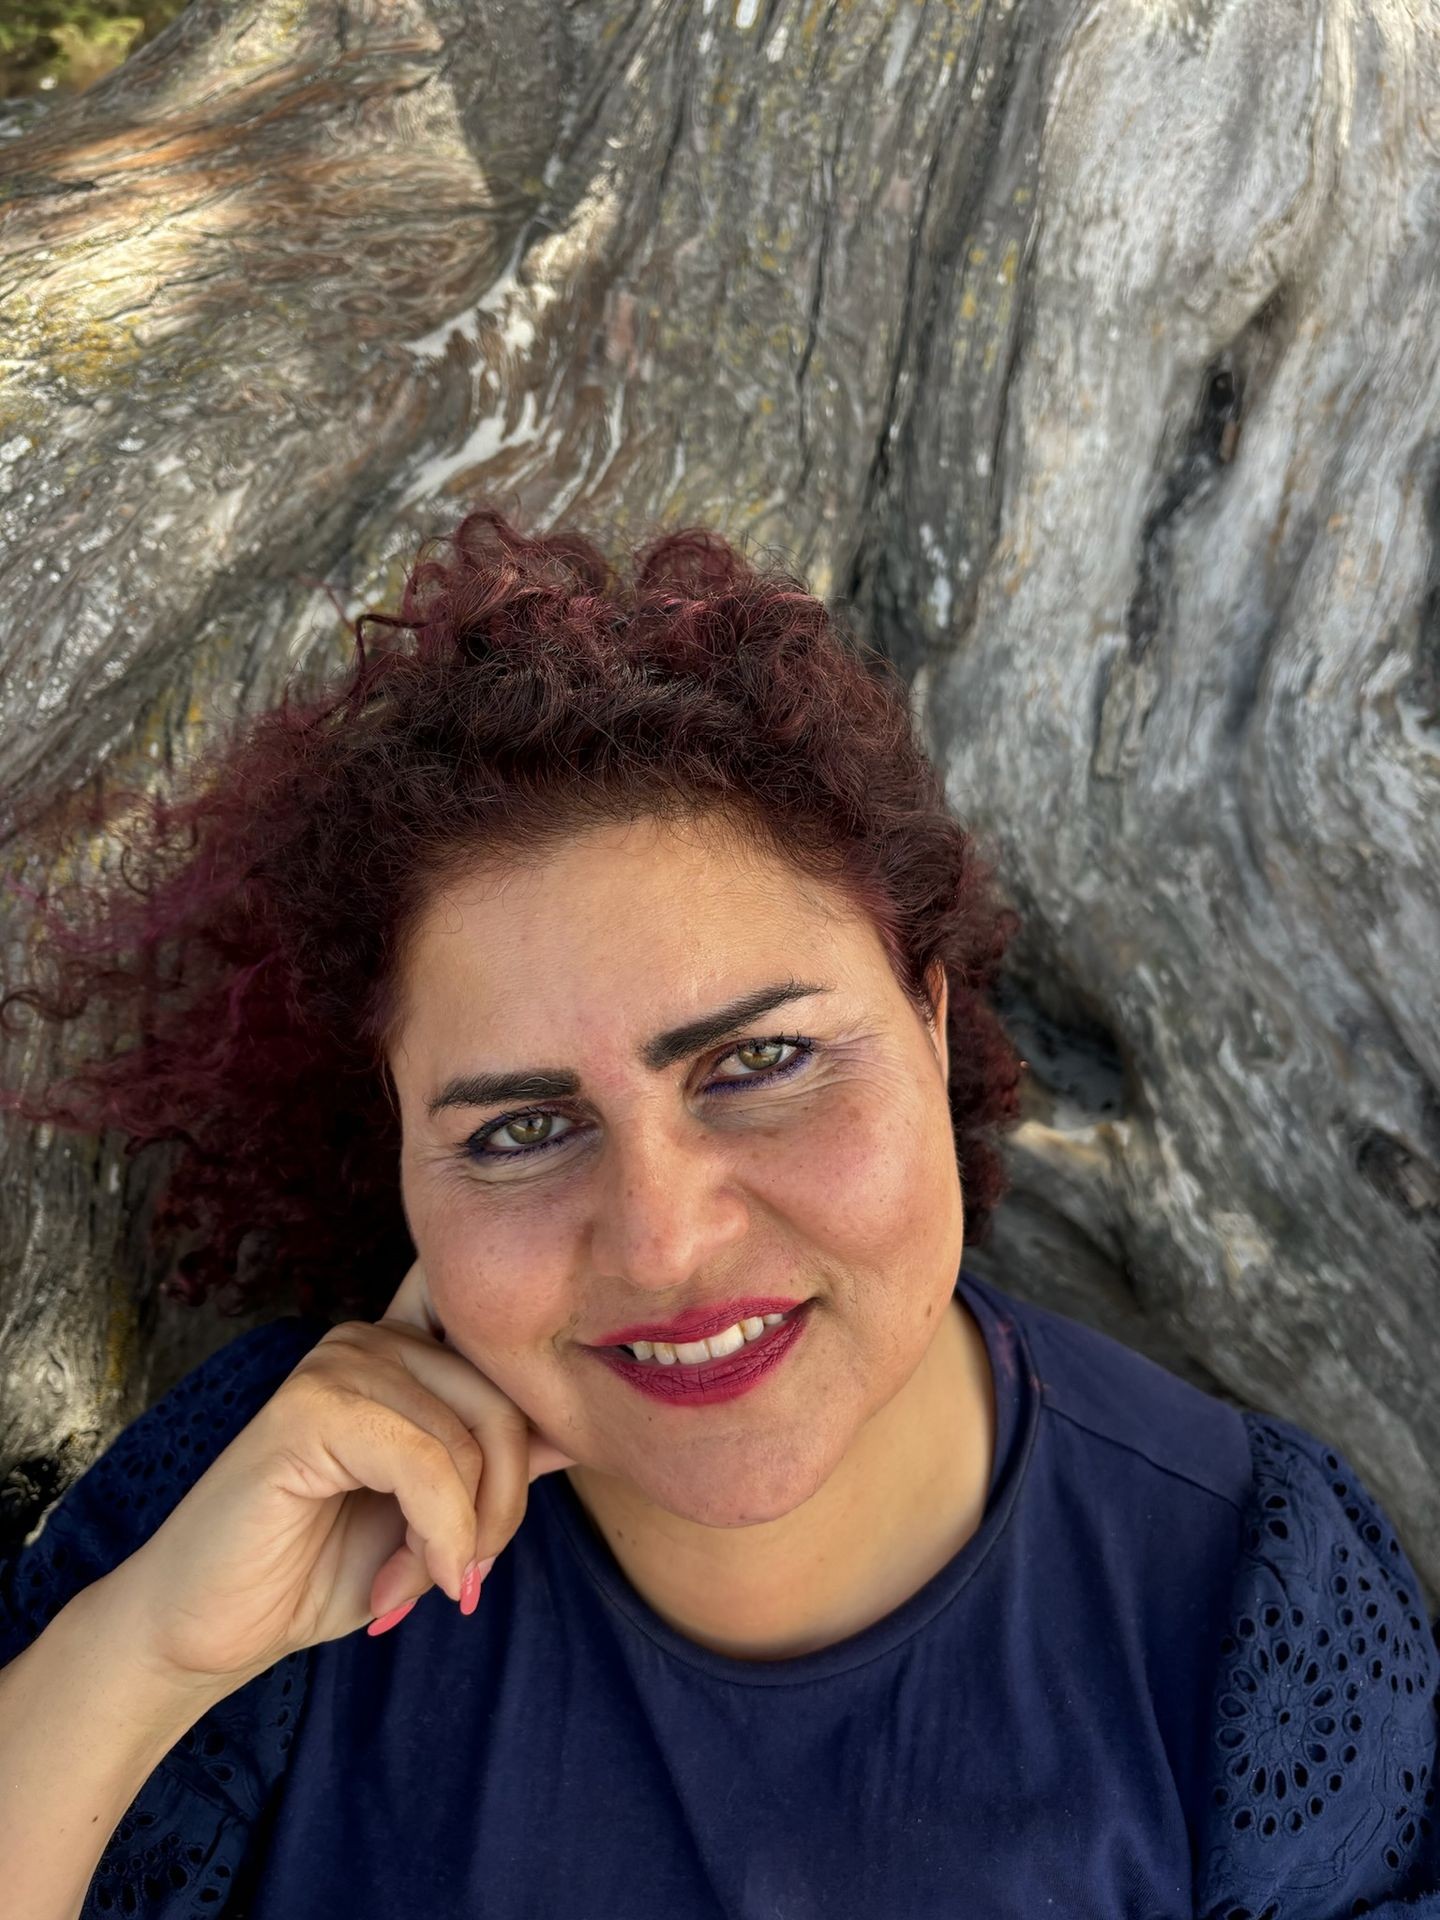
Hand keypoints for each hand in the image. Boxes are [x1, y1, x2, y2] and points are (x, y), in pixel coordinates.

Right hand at [113, 1259, 577, 1691]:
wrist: (210, 1629)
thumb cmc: (319, 1568)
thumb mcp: (438, 1514)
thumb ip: (495, 1464)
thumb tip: (574, 1431)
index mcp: (404, 1348)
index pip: (506, 1349)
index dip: (537, 1419)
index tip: (517, 1510)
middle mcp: (373, 1336)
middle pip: (507, 1404)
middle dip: (503, 1509)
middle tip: (461, 1578)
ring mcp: (339, 1362)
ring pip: (472, 1439)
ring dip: (462, 1536)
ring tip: (417, 1582)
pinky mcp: (311, 1408)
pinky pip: (427, 1466)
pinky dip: (436, 1538)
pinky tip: (402, 1586)